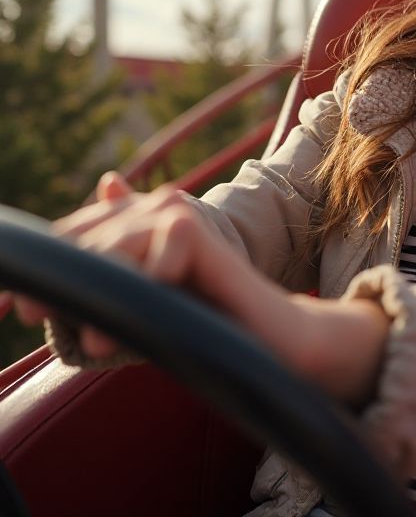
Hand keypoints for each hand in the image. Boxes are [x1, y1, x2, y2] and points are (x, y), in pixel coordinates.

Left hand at [5, 172, 389, 403]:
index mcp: (143, 219)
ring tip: (94, 343)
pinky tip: (146, 317)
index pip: (77, 230)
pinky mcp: (201, 234)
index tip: (18, 306)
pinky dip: (149, 283)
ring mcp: (181, 217)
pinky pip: (160, 247)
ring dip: (102, 292)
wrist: (265, 332)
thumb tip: (95, 199)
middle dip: (62, 278)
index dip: (47, 262)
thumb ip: (113, 261)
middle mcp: (160, 209)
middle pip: (88, 234)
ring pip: (117, 243)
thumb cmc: (203, 317)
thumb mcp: (146, 298)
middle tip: (34, 315)